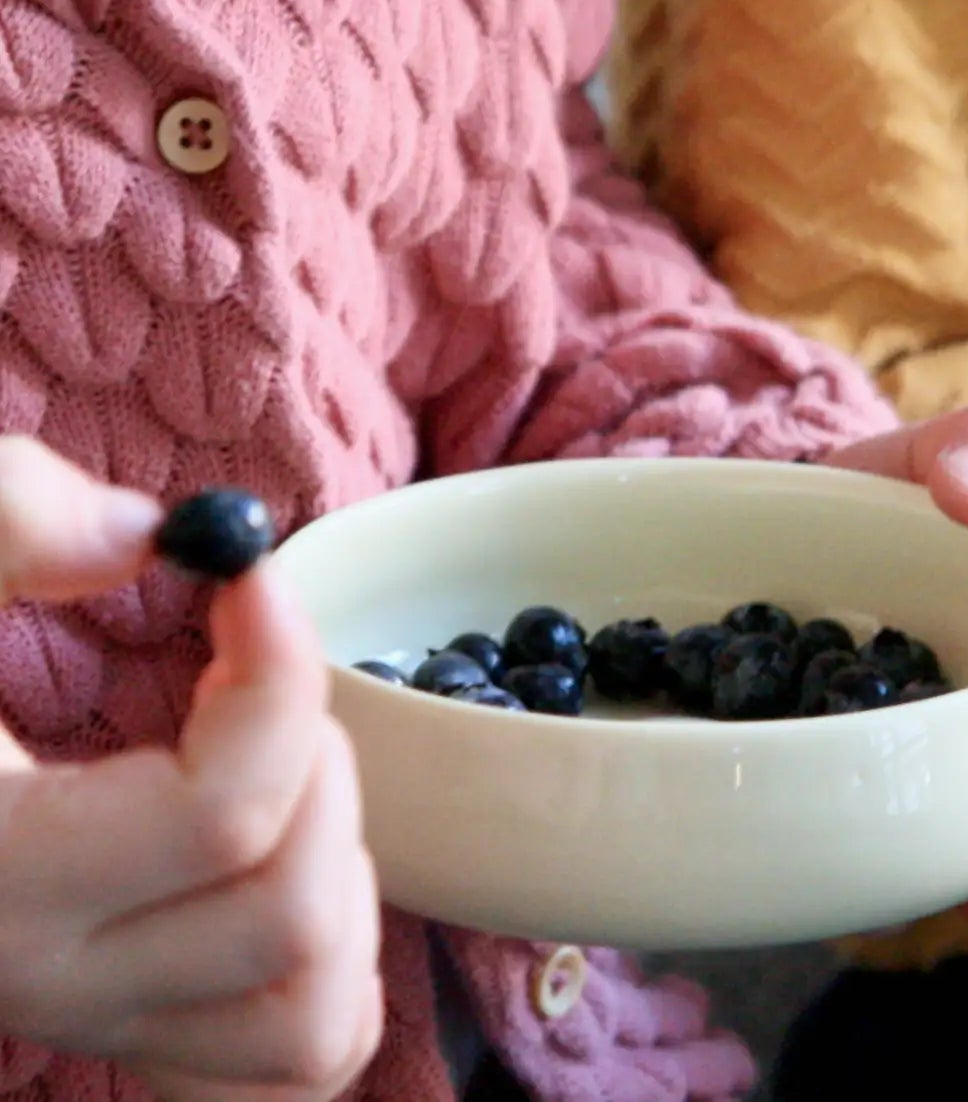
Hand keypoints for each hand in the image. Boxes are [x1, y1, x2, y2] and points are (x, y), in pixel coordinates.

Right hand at [0, 438, 382, 1099]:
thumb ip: (10, 518)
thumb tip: (148, 534)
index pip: (219, 818)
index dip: (279, 673)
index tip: (248, 578)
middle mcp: (43, 979)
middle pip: (286, 911)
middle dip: (311, 754)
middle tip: (240, 666)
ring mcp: (91, 1020)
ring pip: (313, 1005)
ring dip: (337, 859)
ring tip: (262, 753)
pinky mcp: (125, 1030)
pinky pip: (297, 1048)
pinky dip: (332, 952)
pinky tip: (273, 840)